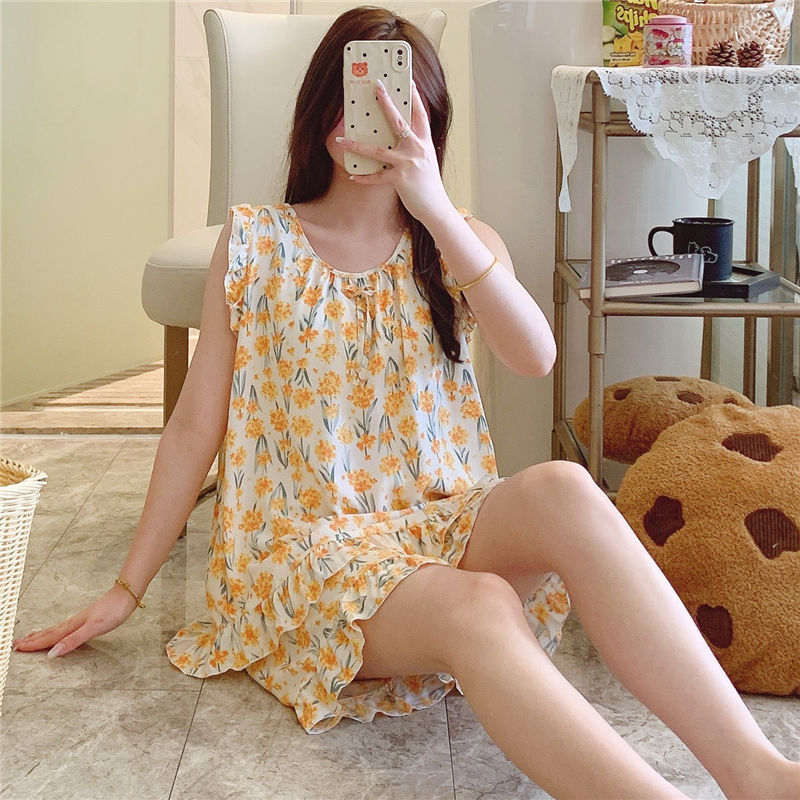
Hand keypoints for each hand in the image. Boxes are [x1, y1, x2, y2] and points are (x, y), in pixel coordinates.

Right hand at [12, 584, 138, 657]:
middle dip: (32, 639)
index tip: (17, 649)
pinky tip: (59, 632)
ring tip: (30, 637)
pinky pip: (66, 627)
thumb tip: (52, 654)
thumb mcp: (93, 628)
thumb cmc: (112, 611)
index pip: (49, 638)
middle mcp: (73, 622)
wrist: (126, 596)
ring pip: (56, 629)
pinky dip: (56, 631)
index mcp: (72, 626)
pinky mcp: (88, 618)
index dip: (33, 644)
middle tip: (16, 644)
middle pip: (49, 633)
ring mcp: (80, 620)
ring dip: (42, 635)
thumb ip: (73, 641)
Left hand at [336, 79, 452, 224]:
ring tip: (342, 139)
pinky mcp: (401, 179)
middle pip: (399, 121)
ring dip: (357, 145)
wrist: (436, 207)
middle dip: (386, 103)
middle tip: (376, 87)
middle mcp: (417, 148)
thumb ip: (414, 146)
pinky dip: (364, 177)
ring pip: (378, 150)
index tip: (408, 80)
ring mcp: (409, 163)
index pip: (420, 113)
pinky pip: (377, 176)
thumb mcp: (426, 160)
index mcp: (425, 141)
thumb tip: (398, 135)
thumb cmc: (428, 184)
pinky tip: (352, 175)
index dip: (414, 96)